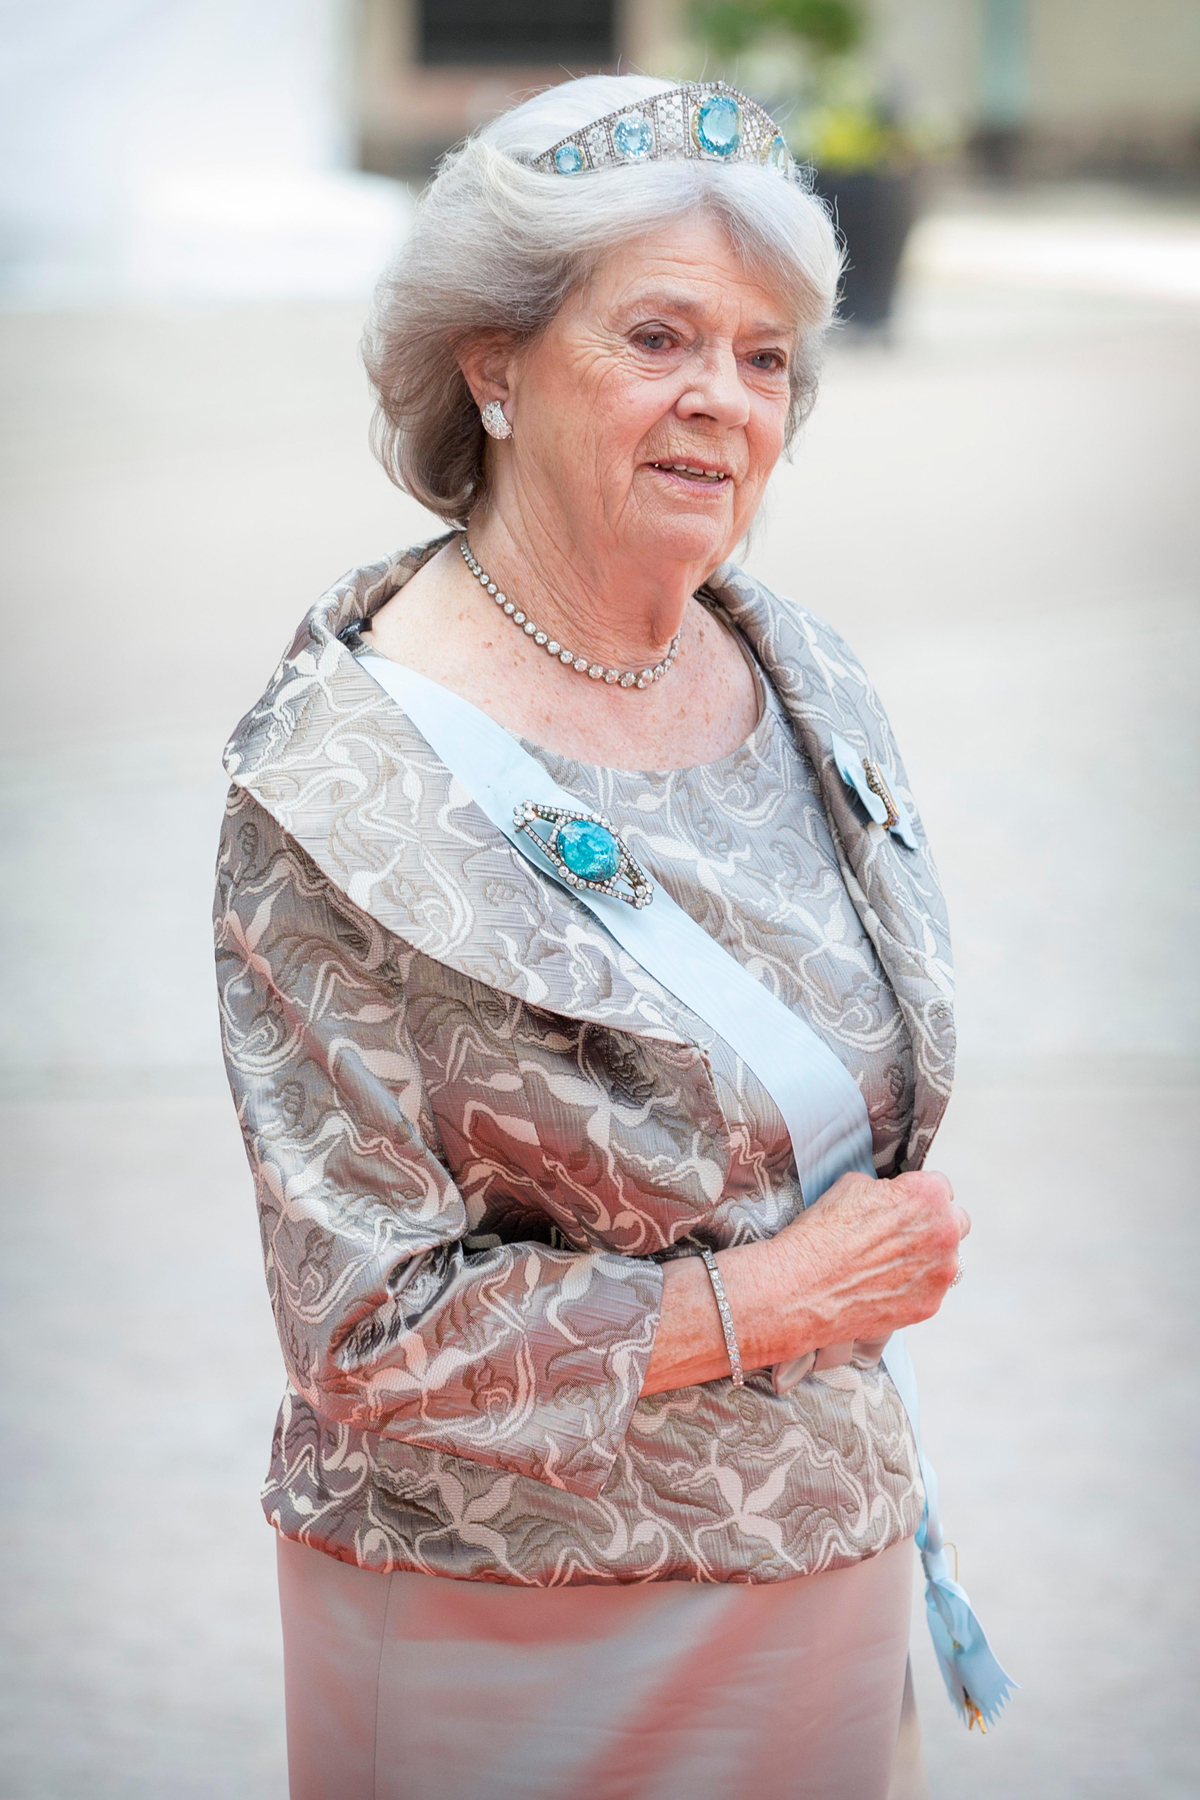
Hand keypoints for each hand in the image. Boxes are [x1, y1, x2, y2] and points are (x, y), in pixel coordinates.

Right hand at [761, 1169, 969, 1358]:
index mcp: (927, 1195)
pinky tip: (882, 1285)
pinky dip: (912, 1287)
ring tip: (885, 1264)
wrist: (802, 1288)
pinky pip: (929, 1289)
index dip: (916, 1194)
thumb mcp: (850, 1186)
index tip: (903, 1203)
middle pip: (955, 1221)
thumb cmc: (822, 1234)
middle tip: (902, 1233)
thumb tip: (889, 1197)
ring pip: (945, 1259)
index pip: (940, 1186)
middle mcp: (944, 1233)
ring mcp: (940, 1273)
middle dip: (934, 1224)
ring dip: (925, 1258)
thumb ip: (885, 1189)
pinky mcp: (929, 1305)